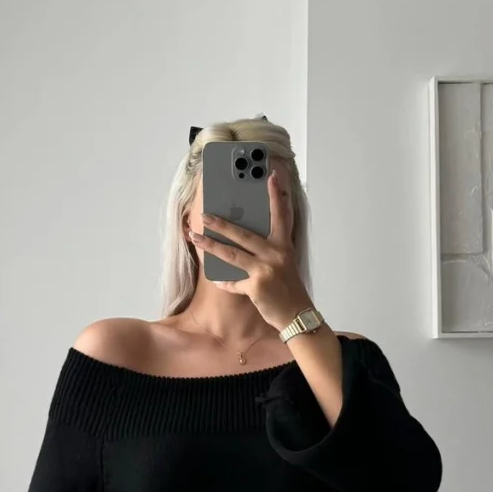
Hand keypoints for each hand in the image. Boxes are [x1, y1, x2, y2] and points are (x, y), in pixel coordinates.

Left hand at [191, 171, 311, 330]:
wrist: (297, 315)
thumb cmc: (288, 288)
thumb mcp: (284, 263)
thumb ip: (268, 249)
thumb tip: (243, 238)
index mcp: (284, 246)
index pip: (281, 215)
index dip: (276, 195)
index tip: (270, 175)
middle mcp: (276, 254)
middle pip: (243, 234)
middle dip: (221, 224)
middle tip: (205, 214)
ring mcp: (265, 270)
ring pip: (231, 254)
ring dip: (210, 245)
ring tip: (195, 237)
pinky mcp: (256, 287)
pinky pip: (233, 283)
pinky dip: (224, 282)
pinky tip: (217, 279)